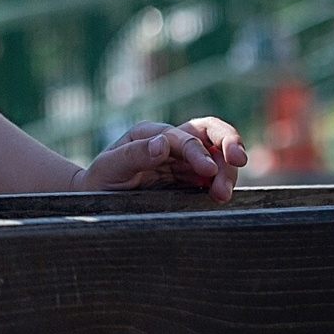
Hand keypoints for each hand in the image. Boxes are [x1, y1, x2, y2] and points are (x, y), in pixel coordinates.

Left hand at [78, 117, 249, 201]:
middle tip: (239, 160)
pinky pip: (214, 178)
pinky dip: (223, 183)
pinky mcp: (189, 182)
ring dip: (227, 171)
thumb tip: (163, 144)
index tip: (207, 171)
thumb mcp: (110, 167)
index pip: (182, 136)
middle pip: (209, 132)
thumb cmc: (99, 180)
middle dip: (229, 141)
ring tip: (223, 195)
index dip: (196, 151)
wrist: (94, 201)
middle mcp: (170, 143)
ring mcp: (182, 162)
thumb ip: (134, 154)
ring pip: (217, 156)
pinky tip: (221, 196)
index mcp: (151, 134)